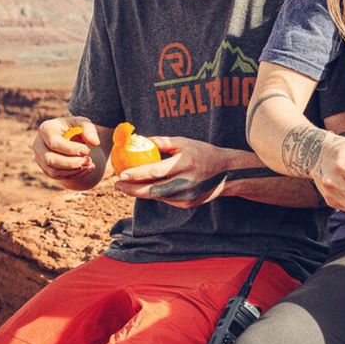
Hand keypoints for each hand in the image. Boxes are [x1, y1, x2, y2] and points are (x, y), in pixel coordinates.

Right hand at [32, 116, 99, 180]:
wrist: (71, 137)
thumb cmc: (76, 128)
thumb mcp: (83, 124)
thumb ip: (89, 130)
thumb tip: (95, 142)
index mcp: (46, 129)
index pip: (54, 143)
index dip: (70, 149)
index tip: (86, 151)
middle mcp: (38, 145)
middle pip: (50, 160)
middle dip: (71, 163)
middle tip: (88, 160)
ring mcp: (40, 158)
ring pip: (54, 171)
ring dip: (73, 171)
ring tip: (90, 164)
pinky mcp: (46, 168)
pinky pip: (58, 177)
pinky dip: (73, 175)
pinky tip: (87, 169)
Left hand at [114, 136, 232, 208]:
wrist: (227, 173)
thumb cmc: (203, 153)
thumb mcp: (184, 143)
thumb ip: (162, 142)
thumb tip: (140, 139)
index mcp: (185, 164)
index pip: (156, 171)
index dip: (137, 174)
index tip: (120, 174)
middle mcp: (186, 183)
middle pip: (153, 190)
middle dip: (132, 189)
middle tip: (117, 185)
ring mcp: (187, 196)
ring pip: (157, 197)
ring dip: (139, 192)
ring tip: (125, 186)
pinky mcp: (187, 204)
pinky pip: (165, 199)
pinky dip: (153, 194)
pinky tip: (143, 188)